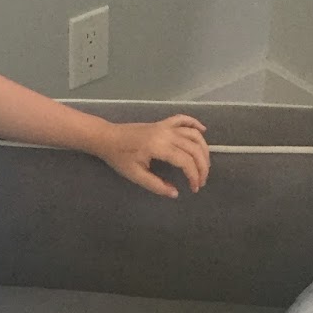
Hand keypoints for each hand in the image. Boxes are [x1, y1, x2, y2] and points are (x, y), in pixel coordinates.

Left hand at [95, 115, 209, 197]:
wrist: (107, 137)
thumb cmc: (119, 157)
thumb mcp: (135, 175)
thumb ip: (156, 185)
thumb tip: (175, 193)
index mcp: (159, 147)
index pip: (185, 161)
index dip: (194, 176)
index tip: (194, 188)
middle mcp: (166, 134)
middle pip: (194, 148)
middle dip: (202, 166)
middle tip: (202, 181)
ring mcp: (165, 126)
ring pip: (193, 134)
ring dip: (203, 149)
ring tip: (204, 164)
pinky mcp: (162, 122)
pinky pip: (183, 119)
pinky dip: (195, 123)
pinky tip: (203, 131)